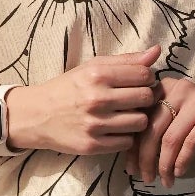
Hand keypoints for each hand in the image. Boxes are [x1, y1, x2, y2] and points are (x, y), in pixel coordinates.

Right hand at [8, 44, 159, 156]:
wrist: (37, 115)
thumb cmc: (69, 88)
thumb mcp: (93, 67)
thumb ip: (126, 60)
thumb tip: (157, 50)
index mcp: (97, 74)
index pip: (144, 74)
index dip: (147, 78)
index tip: (140, 82)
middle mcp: (97, 98)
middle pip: (146, 98)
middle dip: (145, 98)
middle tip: (135, 100)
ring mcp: (95, 124)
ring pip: (140, 122)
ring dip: (137, 119)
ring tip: (126, 115)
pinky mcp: (92, 145)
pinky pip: (127, 142)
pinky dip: (125, 137)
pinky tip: (115, 130)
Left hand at [126, 76, 194, 186]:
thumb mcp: (174, 127)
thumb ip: (153, 134)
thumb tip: (129, 160)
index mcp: (164, 87)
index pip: (140, 118)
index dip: (132, 146)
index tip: (130, 169)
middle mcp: (179, 88)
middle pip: (152, 129)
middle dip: (145, 158)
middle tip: (145, 179)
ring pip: (170, 138)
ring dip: (164, 165)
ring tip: (164, 181)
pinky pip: (191, 143)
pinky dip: (182, 162)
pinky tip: (179, 173)